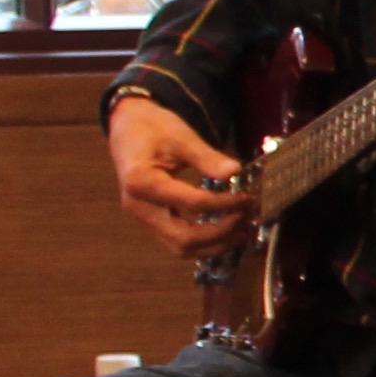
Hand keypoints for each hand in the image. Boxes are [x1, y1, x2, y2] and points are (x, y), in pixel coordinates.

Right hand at [107, 94, 250, 263]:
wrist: (128, 128)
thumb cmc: (152, 128)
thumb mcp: (181, 136)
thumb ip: (207, 157)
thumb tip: (235, 172)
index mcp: (142, 182)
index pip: (191, 203)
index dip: (224, 204)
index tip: (247, 198)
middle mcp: (139, 206)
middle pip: (182, 239)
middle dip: (220, 233)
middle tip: (245, 217)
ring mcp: (143, 217)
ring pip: (179, 248)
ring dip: (213, 246)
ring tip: (241, 232)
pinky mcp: (150, 221)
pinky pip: (177, 242)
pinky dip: (203, 243)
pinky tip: (225, 233)